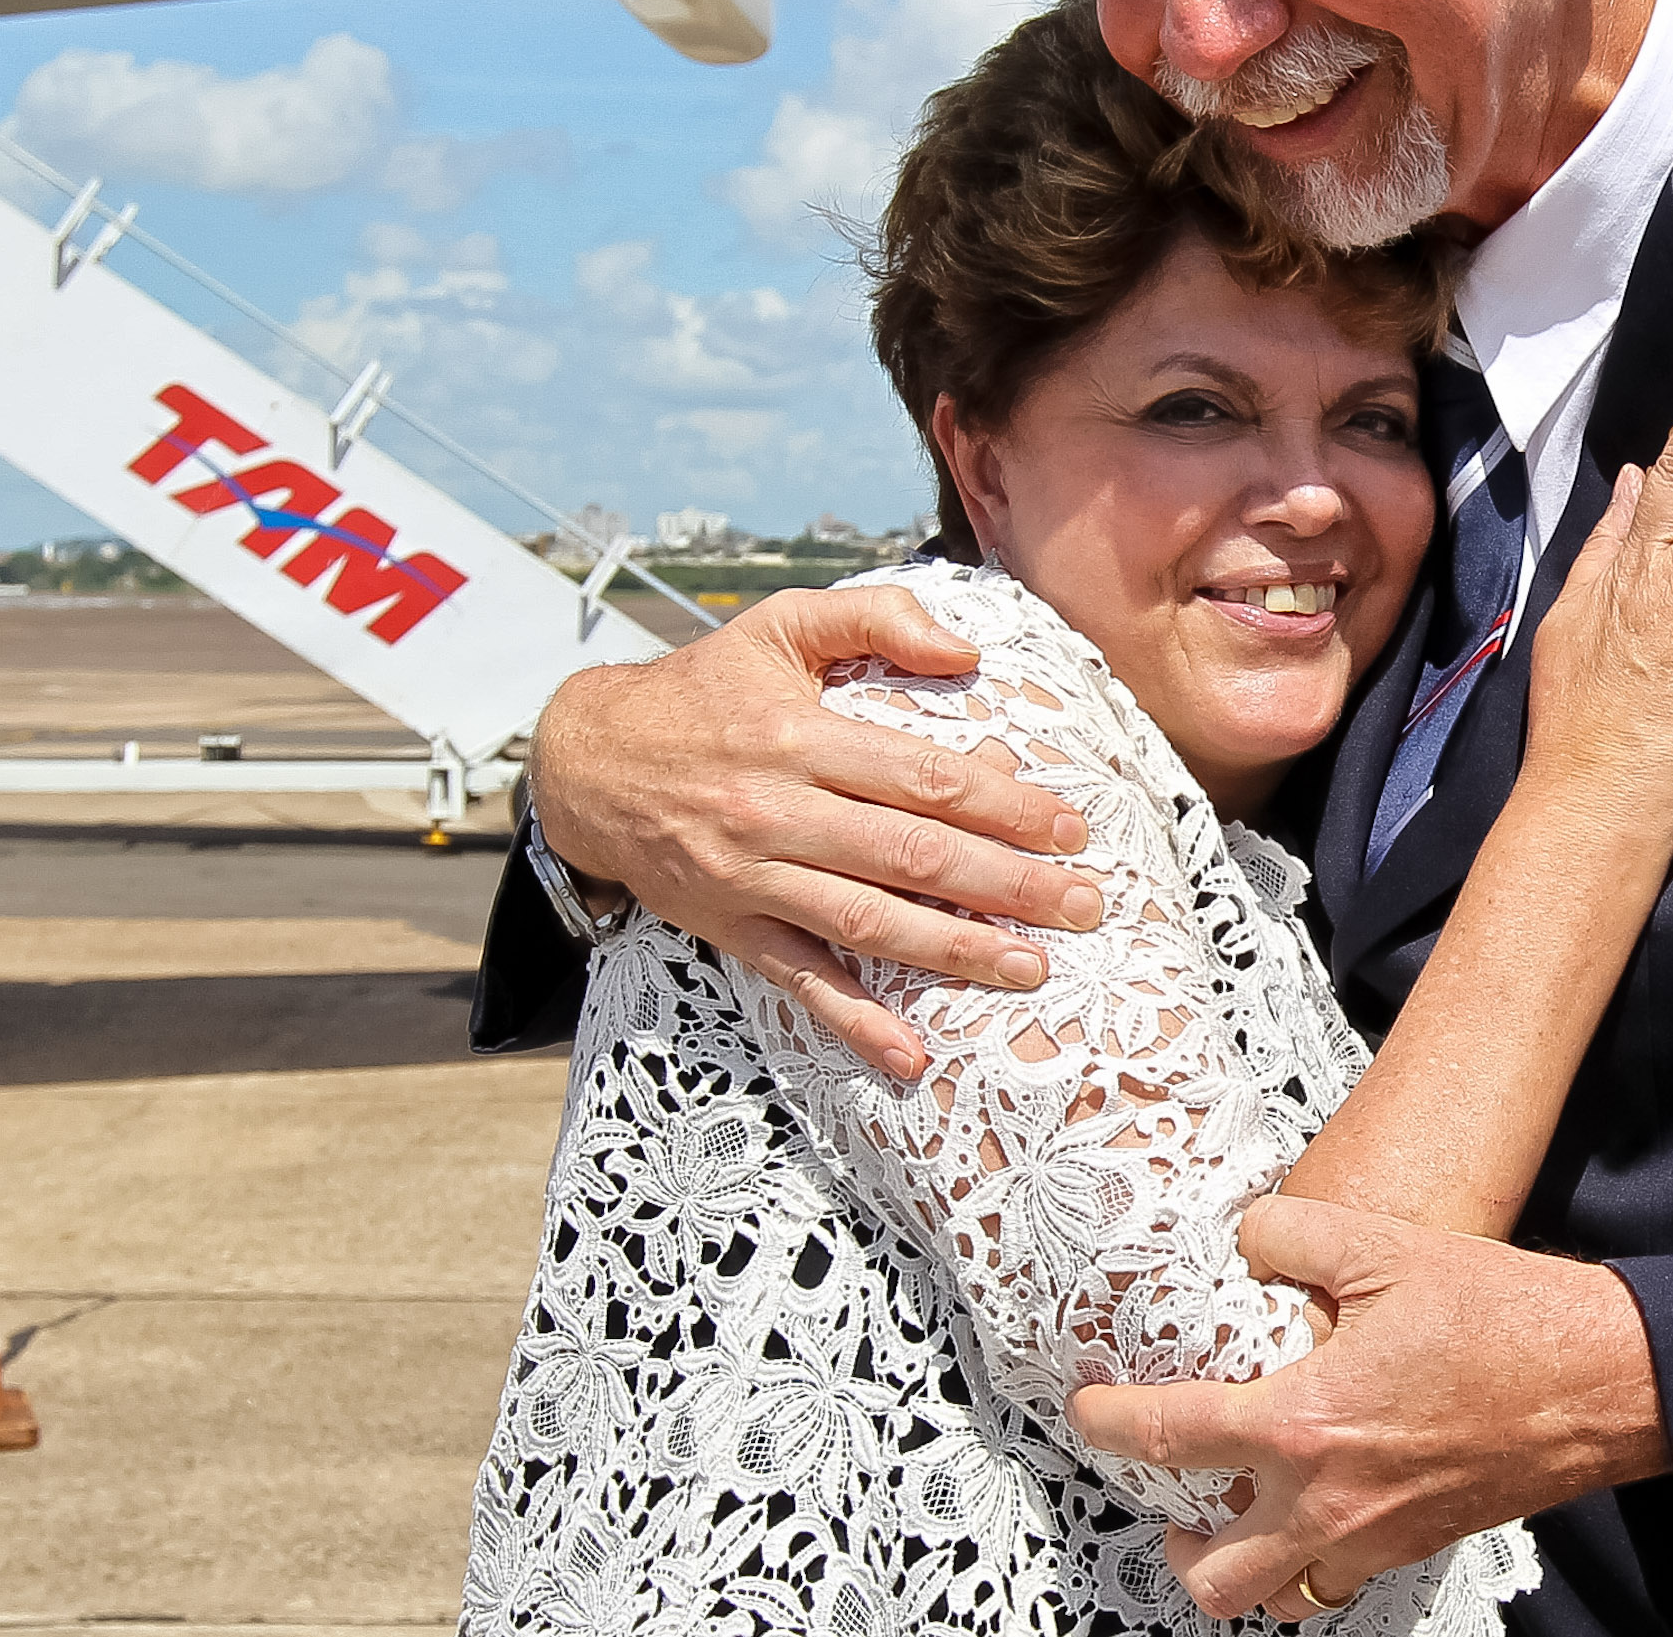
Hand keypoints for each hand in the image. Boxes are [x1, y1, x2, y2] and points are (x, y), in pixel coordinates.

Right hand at [529, 583, 1102, 1076]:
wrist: (587, 762)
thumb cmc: (704, 689)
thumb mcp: (779, 625)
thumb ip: (875, 617)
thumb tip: (965, 650)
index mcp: (801, 737)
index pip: (922, 778)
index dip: (1002, 806)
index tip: (1068, 827)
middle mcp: (779, 811)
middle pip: (911, 856)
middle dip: (1007, 884)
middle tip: (1085, 905)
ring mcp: (753, 877)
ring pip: (868, 921)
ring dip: (955, 951)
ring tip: (1031, 969)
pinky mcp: (731, 928)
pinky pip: (801, 981)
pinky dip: (856, 1022)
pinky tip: (910, 1055)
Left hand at [1069, 1197, 1669, 1620]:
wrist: (1605, 1381)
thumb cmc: (1504, 1316)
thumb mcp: (1385, 1243)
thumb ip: (1293, 1233)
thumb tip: (1247, 1242)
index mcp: (1303, 1425)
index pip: (1171, 1438)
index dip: (1110, 1423)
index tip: (1087, 1407)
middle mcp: (1327, 1503)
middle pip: (1210, 1574)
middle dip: (1170, 1539)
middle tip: (1164, 1491)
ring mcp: (1375, 1536)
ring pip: (1276, 1600)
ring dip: (1239, 1566)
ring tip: (1232, 1516)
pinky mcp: (1417, 1543)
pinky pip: (1337, 1583)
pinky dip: (1308, 1562)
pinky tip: (1313, 1506)